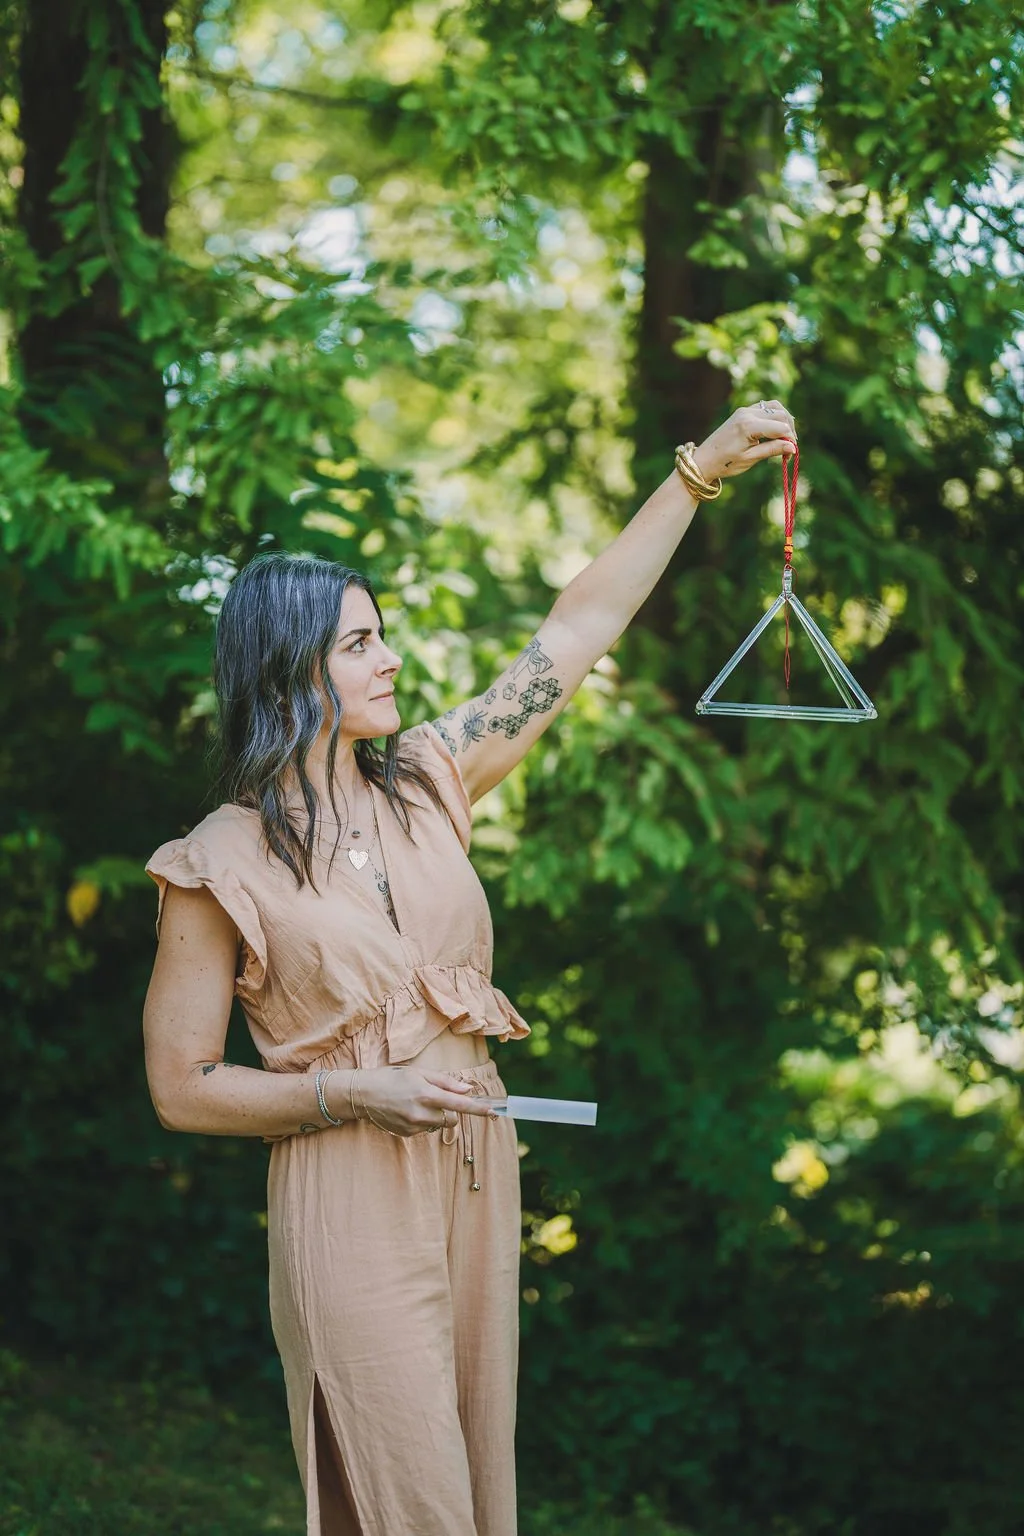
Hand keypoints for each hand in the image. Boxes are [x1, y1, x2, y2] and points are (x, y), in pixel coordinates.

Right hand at [354, 1066, 497, 1135]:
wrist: (362, 1095)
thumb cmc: (391, 1078)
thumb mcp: (418, 1072)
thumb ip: (445, 1081)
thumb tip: (468, 1088)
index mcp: (426, 1094)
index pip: (459, 1104)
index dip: (478, 1108)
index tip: (493, 1111)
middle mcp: (421, 1113)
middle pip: (452, 1118)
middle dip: (451, 1110)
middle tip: (437, 1097)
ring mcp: (413, 1126)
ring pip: (438, 1124)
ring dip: (435, 1115)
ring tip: (416, 1102)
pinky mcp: (407, 1135)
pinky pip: (425, 1129)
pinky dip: (423, 1121)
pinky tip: (408, 1110)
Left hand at [692, 399, 797, 482]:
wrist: (704, 459)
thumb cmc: (725, 463)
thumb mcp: (750, 459)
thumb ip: (772, 450)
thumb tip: (793, 447)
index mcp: (748, 426)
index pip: (780, 427)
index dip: (790, 439)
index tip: (791, 454)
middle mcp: (747, 413)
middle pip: (781, 415)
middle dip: (789, 430)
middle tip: (789, 448)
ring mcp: (744, 410)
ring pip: (775, 407)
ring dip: (784, 420)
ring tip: (785, 438)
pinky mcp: (743, 412)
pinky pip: (766, 407)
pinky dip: (775, 416)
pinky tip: (776, 430)